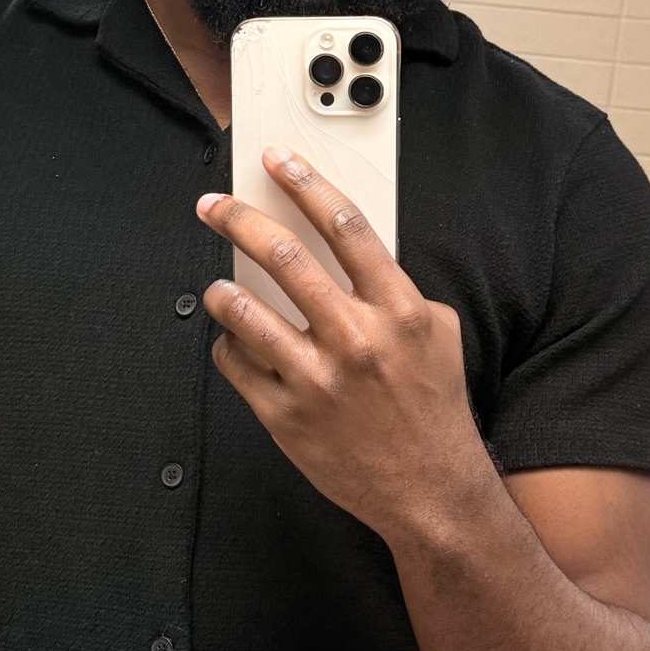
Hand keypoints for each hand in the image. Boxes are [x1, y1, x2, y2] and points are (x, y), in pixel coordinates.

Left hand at [196, 147, 493, 543]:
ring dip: (221, 290)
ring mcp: (316, 380)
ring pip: (243, 312)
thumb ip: (393, 288)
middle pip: (282, 257)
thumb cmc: (432, 407)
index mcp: (398, 309)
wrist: (430, 490)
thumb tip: (341, 246)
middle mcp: (355, 339)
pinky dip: (230, 346)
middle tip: (213, 205)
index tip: (276, 160)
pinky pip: (236, 364)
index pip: (344, 225)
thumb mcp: (436, 333)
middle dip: (236, 219)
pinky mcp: (286, 417)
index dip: (305, 182)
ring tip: (218, 286)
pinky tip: (238, 343)